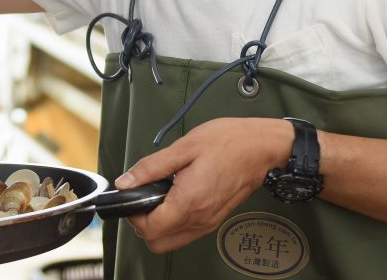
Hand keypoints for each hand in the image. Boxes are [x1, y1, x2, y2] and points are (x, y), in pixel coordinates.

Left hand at [115, 117, 292, 252]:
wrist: (261, 147)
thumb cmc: (228, 142)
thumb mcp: (183, 148)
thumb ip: (150, 168)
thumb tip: (126, 182)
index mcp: (189, 202)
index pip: (149, 229)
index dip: (133, 214)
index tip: (133, 195)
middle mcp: (200, 219)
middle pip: (158, 243)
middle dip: (143, 225)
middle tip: (143, 197)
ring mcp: (209, 222)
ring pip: (172, 241)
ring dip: (158, 226)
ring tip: (160, 194)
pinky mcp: (215, 219)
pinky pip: (187, 232)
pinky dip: (174, 223)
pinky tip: (175, 197)